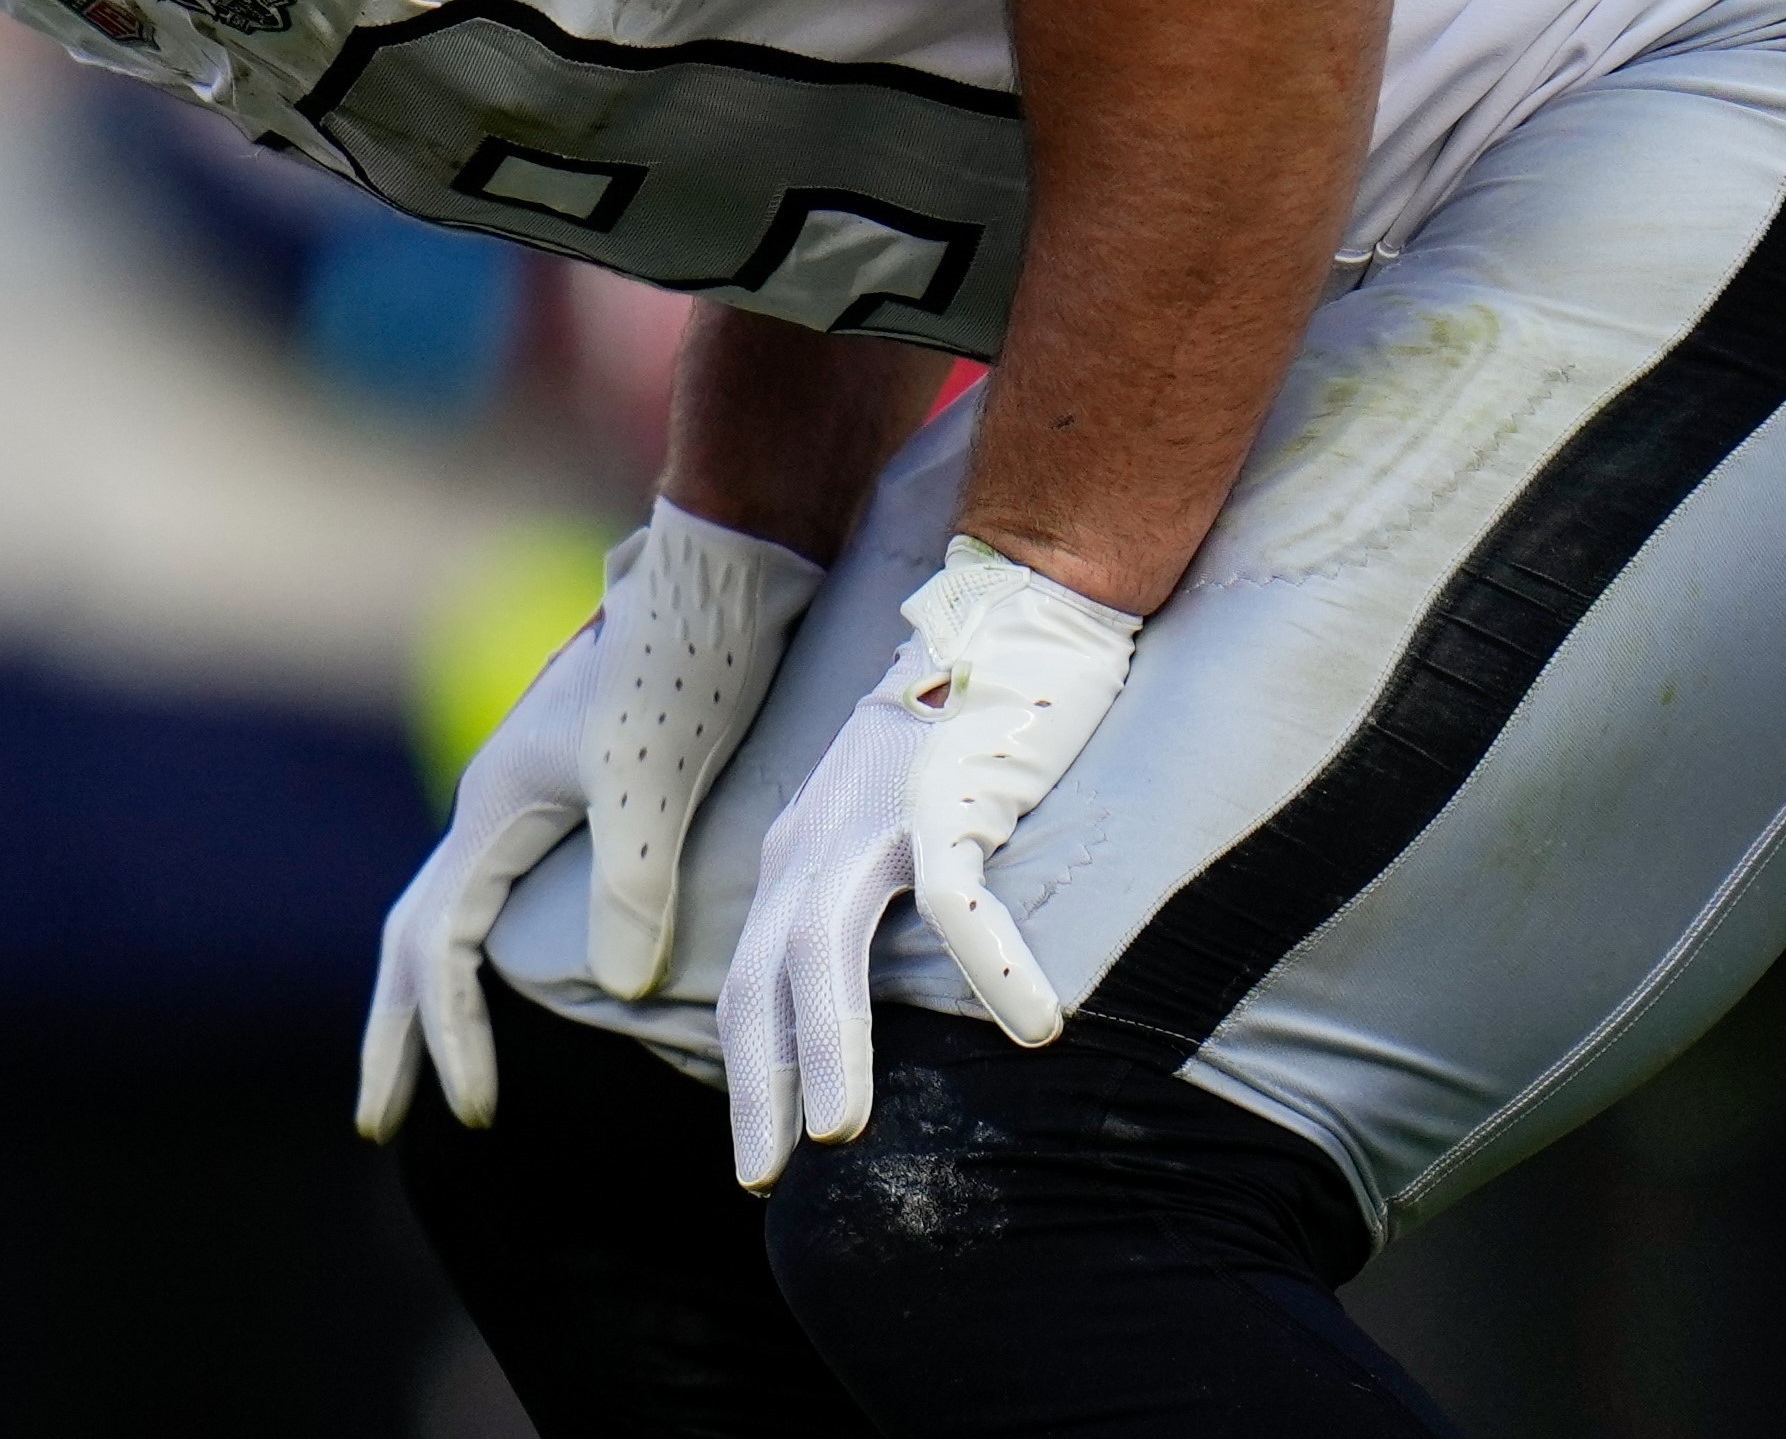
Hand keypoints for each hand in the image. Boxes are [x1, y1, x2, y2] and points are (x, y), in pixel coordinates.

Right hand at [358, 500, 822, 1139]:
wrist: (731, 572)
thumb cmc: (688, 668)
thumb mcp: (655, 778)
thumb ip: (632, 884)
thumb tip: (621, 988)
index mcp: (496, 806)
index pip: (441, 948)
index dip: (452, 1038)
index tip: (479, 1117)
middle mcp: (498, 799)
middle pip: (420, 932)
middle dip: (398, 1030)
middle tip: (383, 1122)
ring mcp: (536, 787)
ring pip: (459, 903)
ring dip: (436, 989)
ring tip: (436, 1055)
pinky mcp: (584, 780)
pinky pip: (510, 883)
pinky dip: (492, 945)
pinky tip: (526, 971)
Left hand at [716, 537, 1138, 1188]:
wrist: (1008, 612)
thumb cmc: (960, 727)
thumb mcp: (884, 814)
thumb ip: (865, 886)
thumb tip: (877, 984)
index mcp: (799, 850)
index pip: (751, 978)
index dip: (750, 1066)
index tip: (757, 1151)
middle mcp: (817, 839)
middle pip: (764, 980)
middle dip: (759, 1085)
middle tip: (764, 1174)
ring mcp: (876, 818)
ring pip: (830, 955)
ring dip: (833, 1051)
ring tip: (842, 1135)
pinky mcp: (946, 796)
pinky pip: (962, 903)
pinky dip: (993, 969)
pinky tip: (1035, 1029)